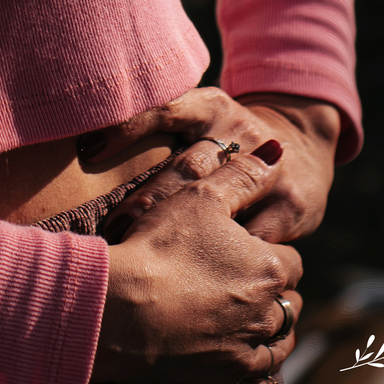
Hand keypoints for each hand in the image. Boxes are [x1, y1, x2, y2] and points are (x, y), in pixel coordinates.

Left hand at [83, 87, 339, 243]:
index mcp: (211, 106)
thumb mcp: (199, 116)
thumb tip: (82, 143)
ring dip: (176, 235)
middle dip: (146, 202)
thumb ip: (154, 125)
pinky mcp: (291, 205)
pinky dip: (221, 260)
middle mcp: (240, 132)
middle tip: (111, 229)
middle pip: (186, 167)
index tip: (88, 152)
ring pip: (218, 207)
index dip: (126, 129)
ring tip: (141, 255)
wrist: (302, 145)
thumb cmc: (226, 138)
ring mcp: (268, 169)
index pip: (164, 109)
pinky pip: (250, 239)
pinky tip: (195, 278)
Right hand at [92, 147, 302, 383]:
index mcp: (267, 270)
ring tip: (247, 325)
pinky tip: (252, 372)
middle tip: (246, 288)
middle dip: (274, 296)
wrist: (119, 311)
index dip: (271, 254)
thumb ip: (242, 174)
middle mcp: (266, 318)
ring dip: (269, 336)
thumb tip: (278, 152)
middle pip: (289, 307)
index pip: (291, 263)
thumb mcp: (199, 195)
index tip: (249, 253)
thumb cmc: (158, 246)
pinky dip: (264, 383)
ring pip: (279, 350)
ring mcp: (246, 360)